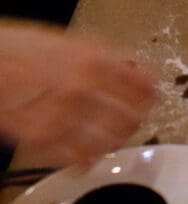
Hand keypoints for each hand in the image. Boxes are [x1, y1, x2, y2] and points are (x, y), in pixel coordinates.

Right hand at [0, 22, 156, 165]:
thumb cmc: (20, 50)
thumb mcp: (70, 43)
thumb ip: (103, 58)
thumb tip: (131, 69)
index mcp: (94, 60)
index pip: (143, 85)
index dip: (151, 95)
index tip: (151, 99)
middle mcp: (84, 88)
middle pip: (132, 117)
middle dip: (135, 121)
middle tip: (133, 121)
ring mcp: (64, 116)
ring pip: (110, 141)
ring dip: (115, 142)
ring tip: (112, 140)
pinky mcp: (42, 139)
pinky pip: (78, 159)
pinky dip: (86, 160)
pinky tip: (86, 157)